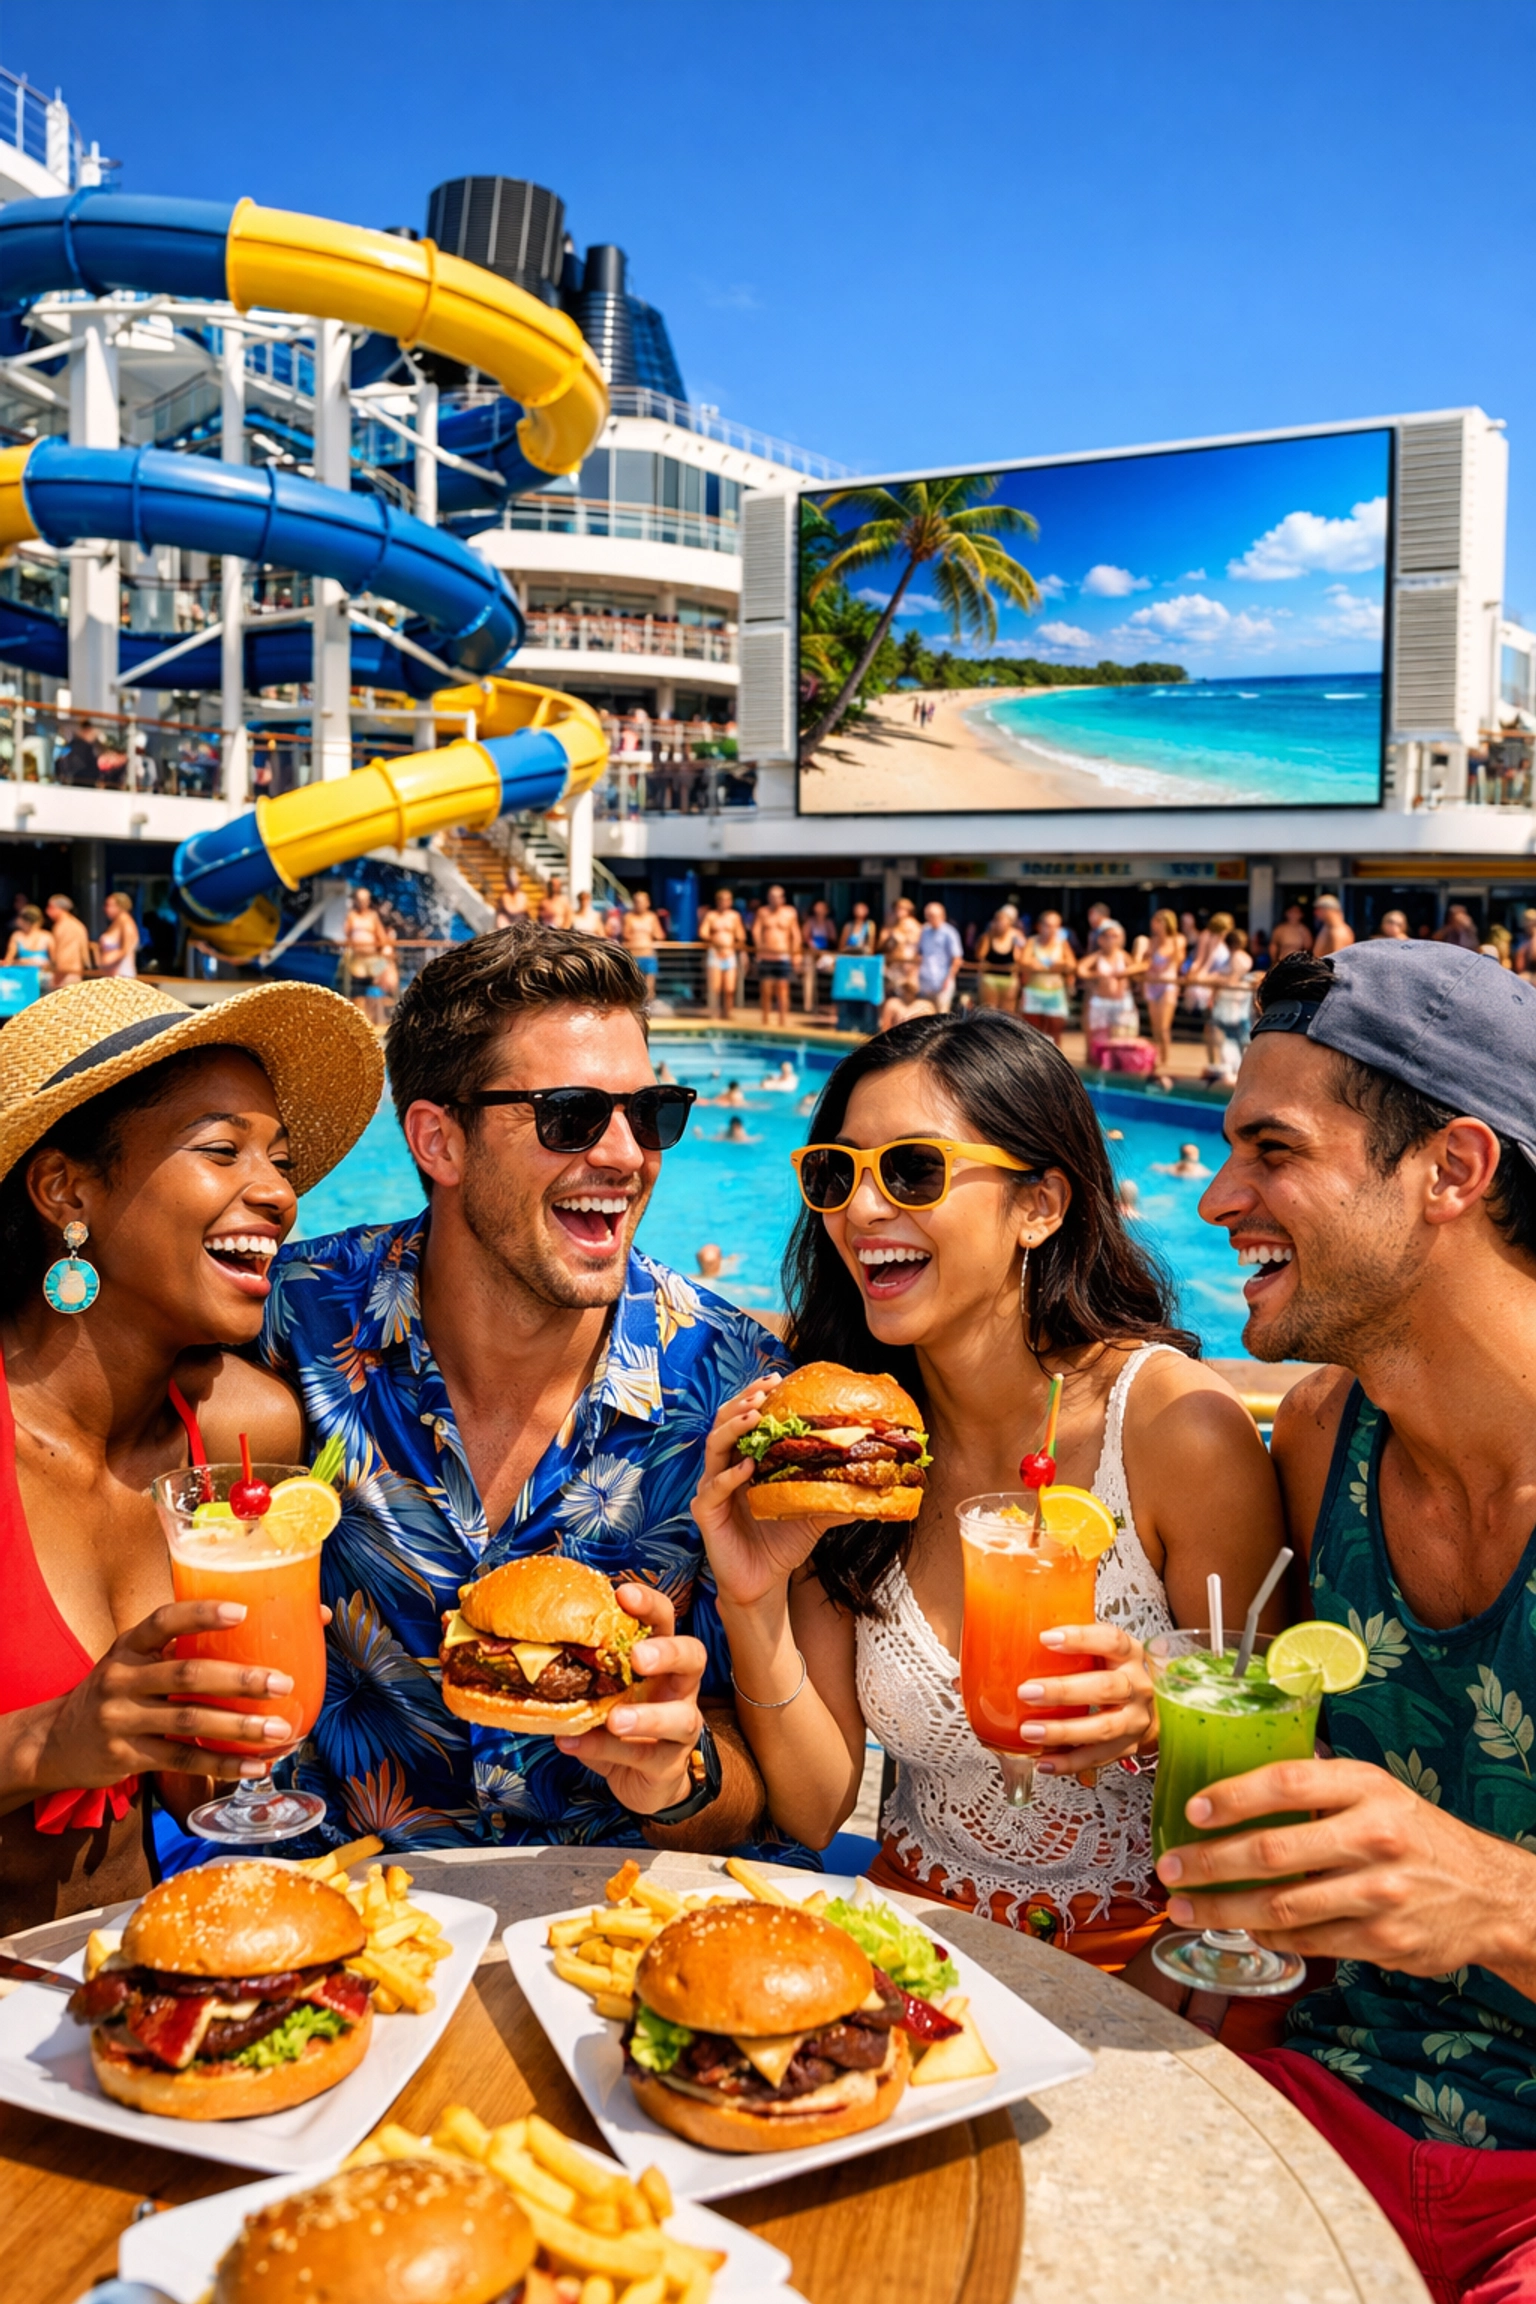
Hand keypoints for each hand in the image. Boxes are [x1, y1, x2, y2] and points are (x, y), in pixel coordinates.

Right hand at [24, 1601, 297, 1794]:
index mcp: (129, 1646)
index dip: (202, 1614)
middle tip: (283, 1683)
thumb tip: (253, 1633)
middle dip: (240, 1680)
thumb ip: (179, 1650)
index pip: (164, 1621)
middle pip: (187, 1675)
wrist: (54, 1742)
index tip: (243, 1611)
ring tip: (280, 1731)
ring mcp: (121, 1719)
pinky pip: (182, 1760)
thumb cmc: (117, 1692)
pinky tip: (255, 1766)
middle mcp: (122, 1678)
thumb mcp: (133, 1662)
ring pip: (189, 1722)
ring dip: (239, 1727)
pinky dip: (222, 1764)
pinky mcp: (125, 1756)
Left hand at [555, 1582, 707, 1817]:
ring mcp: (680, 1727)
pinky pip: (643, 1755)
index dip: (649, 1605)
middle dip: (668, 1653)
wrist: (641, 1780)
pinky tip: (573, 1743)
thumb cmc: (619, 1720)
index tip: (623, 1594)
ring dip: (647, 1716)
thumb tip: (526, 1645)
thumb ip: (580, 1669)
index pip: (665, 1620)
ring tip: (613, 1719)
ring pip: (681, 1717)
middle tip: (638, 1656)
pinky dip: (605, 1750)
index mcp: (661, 1658)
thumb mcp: (600, 1689)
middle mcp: (679, 1687)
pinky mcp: (668, 1765)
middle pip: (693, 1657)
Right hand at [691, 1380, 852, 1609]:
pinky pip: (713, 1489)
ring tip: (754, 1417)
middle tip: (764, 1391)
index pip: (745, 1419)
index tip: (777, 1379)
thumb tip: (875, 1481)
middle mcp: (725, 1469)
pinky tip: (747, 1468)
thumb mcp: (813, 1512)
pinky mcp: (706, 1513)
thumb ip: (835, 1493)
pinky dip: (729, 1476)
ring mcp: (712, 1489)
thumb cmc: (783, 1544)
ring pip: (713, 1448)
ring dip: (732, 1428)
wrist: (763, 1583)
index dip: (755, 1396)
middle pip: (723, 1423)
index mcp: (746, 1460)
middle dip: (742, 1403)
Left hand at [1012, 1624, 1153, 1780]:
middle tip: (1028, 1692)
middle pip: (1106, 1688)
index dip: (1081, 1639)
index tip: (1046, 1638)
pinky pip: (1098, 1758)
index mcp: (1129, 1655)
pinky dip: (1069, 1762)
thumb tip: (1020, 1629)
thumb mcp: (1105, 1651)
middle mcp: (1137, 1686)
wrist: (1158, 1709)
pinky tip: (1044, 1761)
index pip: (1111, 1641)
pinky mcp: (1128, 1747)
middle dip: (1063, 1692)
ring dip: (1063, 1731)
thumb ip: (1074, 1644)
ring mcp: (1135, 1720)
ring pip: (1103, 1728)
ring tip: (1030, 1731)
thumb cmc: (1118, 1673)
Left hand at [1155, 1756, 1535, 1987]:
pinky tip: (1241, 1927)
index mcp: (1367, 1788)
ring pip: (1281, 1905)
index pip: (1286, 1784)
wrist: (1487, 1895)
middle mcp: (1374, 1837)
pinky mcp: (1382, 1940)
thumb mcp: (1377, 1792)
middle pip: (1272, 1850)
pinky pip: (1307, 1940)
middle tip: (1169, 1867)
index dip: (1233, 1796)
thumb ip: (1317, 1790)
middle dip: (1208, 1862)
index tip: (1193, 1809)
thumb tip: (1236, 1784)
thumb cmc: (1415, 1835)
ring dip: (1222, 1908)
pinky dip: (1267, 1935)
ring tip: (1185, 1907)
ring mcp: (1379, 1893)